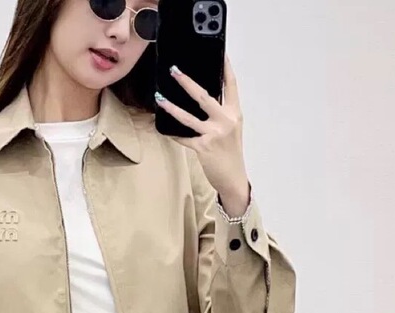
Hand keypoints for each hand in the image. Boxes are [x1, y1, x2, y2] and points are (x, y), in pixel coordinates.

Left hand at [155, 54, 248, 202]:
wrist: (234, 178)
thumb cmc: (231, 153)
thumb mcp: (231, 129)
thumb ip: (220, 113)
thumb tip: (201, 98)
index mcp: (234, 114)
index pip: (231, 85)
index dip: (225, 67)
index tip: (219, 51)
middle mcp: (225, 121)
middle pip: (205, 96)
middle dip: (187, 82)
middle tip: (174, 70)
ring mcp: (214, 134)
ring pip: (188, 117)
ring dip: (171, 106)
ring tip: (159, 97)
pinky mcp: (203, 148)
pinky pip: (183, 138)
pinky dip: (172, 133)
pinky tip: (162, 128)